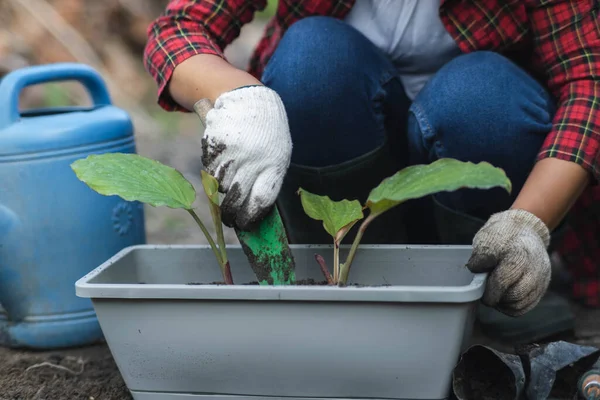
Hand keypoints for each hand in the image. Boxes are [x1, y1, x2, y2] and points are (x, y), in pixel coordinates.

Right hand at [196, 85, 291, 229]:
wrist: (251, 100)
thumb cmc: (267, 136)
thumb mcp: (277, 155)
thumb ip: (267, 180)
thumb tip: (250, 212)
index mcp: (275, 164)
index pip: (260, 200)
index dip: (250, 217)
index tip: (243, 225)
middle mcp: (254, 158)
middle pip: (237, 197)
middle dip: (230, 214)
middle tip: (228, 220)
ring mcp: (233, 150)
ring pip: (220, 184)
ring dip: (222, 187)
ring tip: (230, 177)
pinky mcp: (216, 142)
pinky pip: (209, 167)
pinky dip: (213, 168)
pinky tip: (223, 157)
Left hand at [466, 209, 550, 316]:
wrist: (524, 228)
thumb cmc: (501, 236)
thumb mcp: (485, 241)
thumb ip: (479, 259)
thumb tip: (474, 273)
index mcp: (517, 255)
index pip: (502, 282)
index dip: (489, 291)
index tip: (481, 290)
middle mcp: (533, 268)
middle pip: (514, 296)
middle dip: (497, 298)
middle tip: (488, 293)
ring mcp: (541, 277)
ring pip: (521, 304)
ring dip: (505, 304)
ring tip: (496, 295)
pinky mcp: (543, 285)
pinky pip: (528, 305)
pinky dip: (515, 306)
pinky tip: (505, 298)